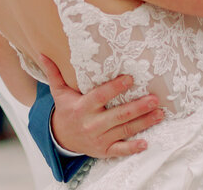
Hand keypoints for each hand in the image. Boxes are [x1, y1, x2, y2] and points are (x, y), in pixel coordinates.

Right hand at [39, 54, 163, 158]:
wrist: (61, 138)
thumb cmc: (65, 110)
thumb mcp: (59, 92)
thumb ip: (54, 73)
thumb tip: (42, 52)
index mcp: (82, 108)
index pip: (100, 96)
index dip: (115, 88)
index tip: (130, 79)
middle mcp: (91, 124)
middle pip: (117, 115)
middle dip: (137, 107)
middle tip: (154, 99)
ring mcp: (99, 138)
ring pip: (124, 130)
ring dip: (143, 122)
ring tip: (160, 113)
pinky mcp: (104, 150)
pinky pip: (120, 150)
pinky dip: (132, 148)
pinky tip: (146, 143)